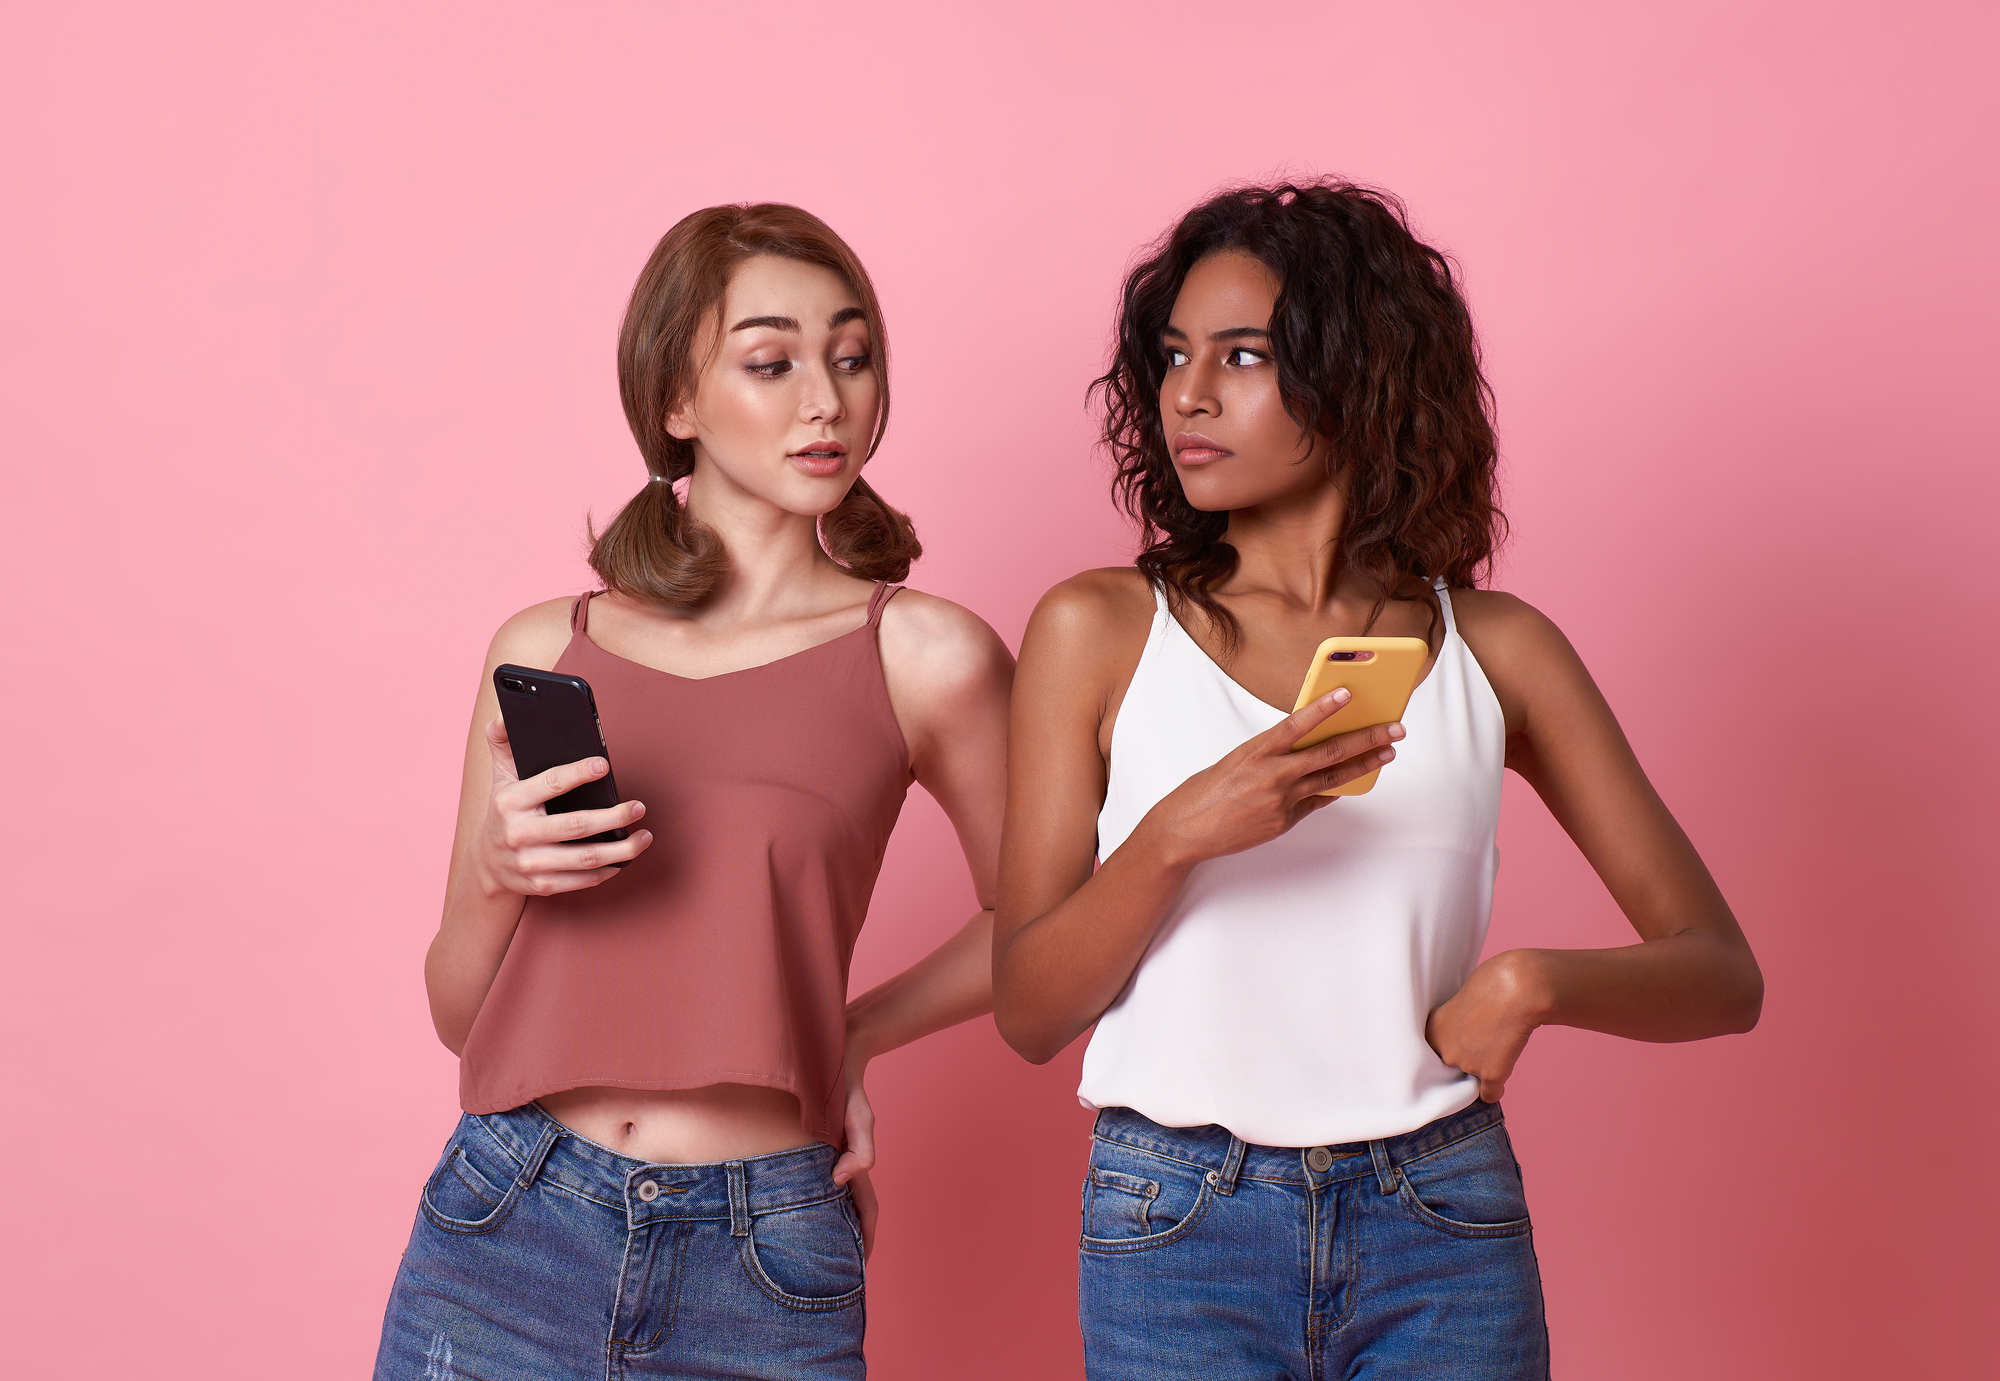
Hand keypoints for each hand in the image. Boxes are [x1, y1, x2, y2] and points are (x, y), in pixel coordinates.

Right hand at [473, 715, 653, 897]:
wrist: (485, 864)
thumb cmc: (504, 811)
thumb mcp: (499, 777)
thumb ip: (502, 743)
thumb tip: (503, 714)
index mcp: (510, 801)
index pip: (550, 784)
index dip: (578, 773)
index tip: (604, 765)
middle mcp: (518, 833)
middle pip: (577, 825)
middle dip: (614, 816)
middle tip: (639, 807)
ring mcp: (529, 863)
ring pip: (585, 857)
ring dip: (621, 848)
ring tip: (645, 836)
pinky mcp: (541, 885)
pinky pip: (581, 880)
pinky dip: (608, 870)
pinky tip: (625, 858)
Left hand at [829, 1062, 877, 1259]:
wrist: (832, 1056)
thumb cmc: (847, 1088)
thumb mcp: (859, 1116)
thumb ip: (859, 1149)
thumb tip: (840, 1180)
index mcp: (856, 1165)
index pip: (866, 1211)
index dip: (865, 1238)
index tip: (859, 1265)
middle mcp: (842, 1166)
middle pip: (848, 1212)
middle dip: (844, 1240)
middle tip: (829, 1269)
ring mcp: (828, 1159)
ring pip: (829, 1201)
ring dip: (826, 1224)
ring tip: (810, 1250)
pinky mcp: (812, 1149)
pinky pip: (811, 1183)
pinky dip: (810, 1201)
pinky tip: (793, 1208)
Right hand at [1143, 689, 1403, 866]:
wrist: (1184, 830)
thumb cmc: (1206, 791)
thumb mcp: (1237, 760)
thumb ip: (1272, 752)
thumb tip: (1307, 746)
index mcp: (1256, 751)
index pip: (1297, 724)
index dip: (1325, 708)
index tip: (1349, 693)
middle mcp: (1272, 775)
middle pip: (1330, 753)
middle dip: (1368, 739)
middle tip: (1395, 729)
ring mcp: (1281, 801)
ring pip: (1332, 778)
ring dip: (1365, 764)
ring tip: (1387, 753)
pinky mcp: (1283, 822)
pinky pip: (1315, 802)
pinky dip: (1331, 789)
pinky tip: (1350, 780)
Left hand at [1425, 950, 1549, 1102]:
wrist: (1518, 987)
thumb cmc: (1494, 982)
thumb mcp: (1461, 997)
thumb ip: (1455, 1021)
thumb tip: (1464, 1034)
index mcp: (1432, 1029)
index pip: (1432, 1052)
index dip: (1448, 1047)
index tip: (1459, 1043)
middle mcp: (1445, 1051)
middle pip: (1450, 1066)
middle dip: (1463, 1058)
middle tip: (1481, 1040)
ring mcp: (1467, 1065)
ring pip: (1471, 1079)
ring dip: (1481, 1070)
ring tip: (1497, 1046)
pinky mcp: (1491, 1074)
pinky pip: (1489, 1094)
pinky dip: (1495, 1090)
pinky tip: (1499, 1083)